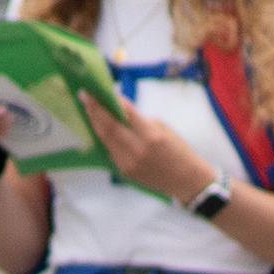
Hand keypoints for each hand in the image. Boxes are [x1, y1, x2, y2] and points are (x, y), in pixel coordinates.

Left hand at [78, 92, 220, 206]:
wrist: (187, 182)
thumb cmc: (180, 152)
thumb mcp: (164, 129)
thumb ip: (140, 120)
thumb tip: (119, 111)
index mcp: (151, 136)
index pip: (125, 114)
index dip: (109, 101)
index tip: (96, 91)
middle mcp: (137, 150)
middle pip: (109, 127)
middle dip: (95, 110)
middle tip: (85, 97)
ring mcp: (128, 163)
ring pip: (106, 139)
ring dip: (95, 123)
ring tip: (88, 109)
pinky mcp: (124, 171)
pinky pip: (110, 150)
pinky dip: (103, 137)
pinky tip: (98, 127)